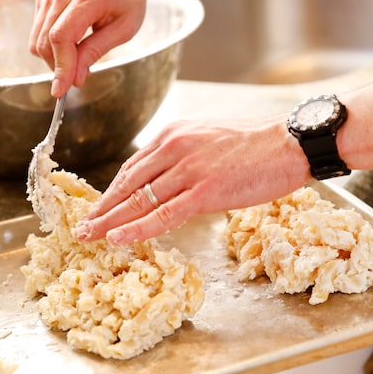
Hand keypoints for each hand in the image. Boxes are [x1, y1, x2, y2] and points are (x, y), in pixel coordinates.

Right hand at [28, 0, 150, 97]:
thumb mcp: (124, 28)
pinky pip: (38, 30)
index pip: (62, 38)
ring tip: (78, 56)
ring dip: (54, 57)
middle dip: (58, 67)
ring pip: (38, 39)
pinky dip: (51, 44)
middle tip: (79, 75)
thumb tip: (74, 77)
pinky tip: (71, 42)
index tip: (60, 91)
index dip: (60, 68)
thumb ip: (96, 51)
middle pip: (45, 41)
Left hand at [73, 117, 310, 243]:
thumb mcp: (209, 138)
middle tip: (82, 226)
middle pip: (128, 184)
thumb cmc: (256, 145)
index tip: (99, 208)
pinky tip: (118, 238)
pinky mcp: (205, 190)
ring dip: (110, 221)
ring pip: (139, 200)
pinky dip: (137, 228)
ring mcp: (188, 169)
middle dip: (102, 208)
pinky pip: (163, 214)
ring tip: (89, 237)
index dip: (112, 192)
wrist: (290, 143)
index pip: (133, 167)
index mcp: (173, 134)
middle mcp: (174, 148)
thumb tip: (166, 179)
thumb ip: (183, 156)